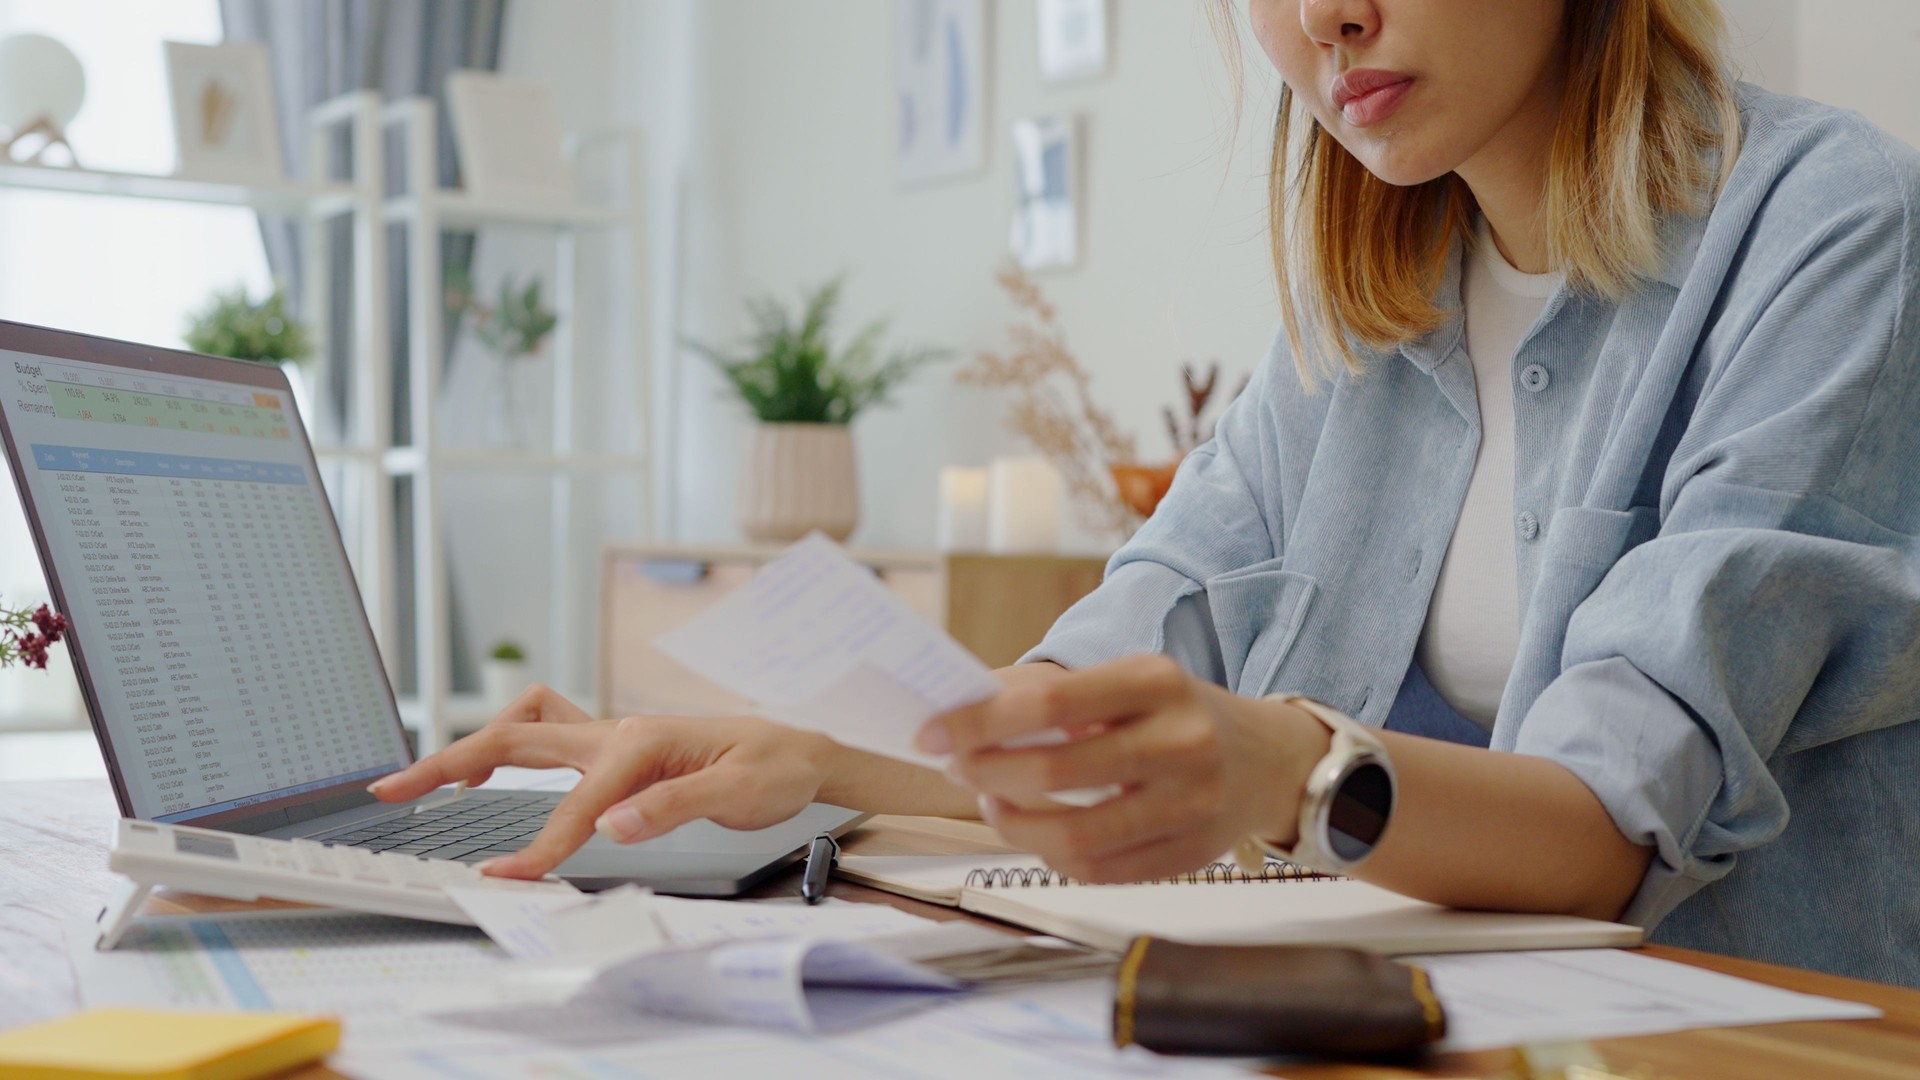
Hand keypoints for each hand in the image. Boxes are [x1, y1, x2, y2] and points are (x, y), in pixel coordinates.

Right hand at [369, 684, 836, 878]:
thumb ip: (676, 805)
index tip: (504, 879)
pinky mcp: (617, 750)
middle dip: (451, 762)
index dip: (539, 846)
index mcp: (644, 742)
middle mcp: (619, 733)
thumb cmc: (775, 767)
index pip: (577, 804)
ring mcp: (614, 738)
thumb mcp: (740, 790)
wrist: (799, 752)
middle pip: (518, 739)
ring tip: (432, 779)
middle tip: (393, 788)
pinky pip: (551, 738)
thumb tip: (615, 823)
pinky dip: (511, 746)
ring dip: (475, 746)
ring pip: (528, 728)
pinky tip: (493, 771)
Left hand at [918, 656, 1329, 882]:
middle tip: (958, 767)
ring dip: (1012, 823)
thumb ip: (1048, 692)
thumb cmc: (1175, 713)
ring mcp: (1189, 806)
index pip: (1049, 701)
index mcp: (1155, 682)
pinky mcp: (1190, 855)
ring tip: (993, 799)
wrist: (1268, 759)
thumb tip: (961, 706)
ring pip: (1074, 836)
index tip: (931, 732)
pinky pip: (1101, 871)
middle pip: (1055, 771)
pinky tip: (1038, 830)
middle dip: (987, 772)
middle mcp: (1180, 742)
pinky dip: (1053, 855)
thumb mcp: (1125, 680)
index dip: (978, 721)